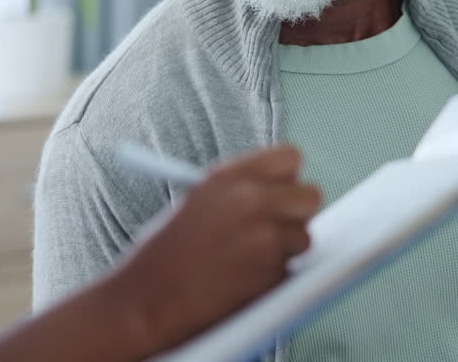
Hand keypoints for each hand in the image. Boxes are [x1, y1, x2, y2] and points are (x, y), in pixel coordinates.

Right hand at [106, 145, 321, 353]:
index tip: (280, 187)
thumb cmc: (163, 252)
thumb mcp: (197, 201)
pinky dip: (273, 274)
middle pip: (310, 195)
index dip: (286, 175)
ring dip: (285, 248)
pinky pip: (291, 269)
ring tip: (246, 257)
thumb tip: (278, 190)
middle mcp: (252, 202)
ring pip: (304, 237)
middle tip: (279, 223)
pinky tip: (241, 278)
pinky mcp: (273, 274)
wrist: (147, 300)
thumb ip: (239, 191)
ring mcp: (266, 239)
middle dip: (296, 211)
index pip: (290, 157)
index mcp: (229, 177)